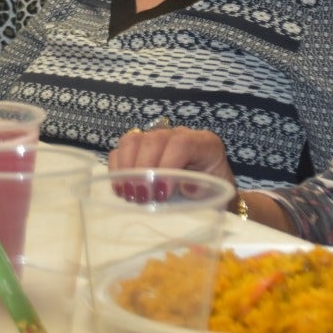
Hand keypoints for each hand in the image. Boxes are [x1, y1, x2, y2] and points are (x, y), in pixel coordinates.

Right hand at [108, 125, 235, 188]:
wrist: (209, 192)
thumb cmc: (212, 195)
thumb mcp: (214, 195)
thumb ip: (201, 190)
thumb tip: (183, 187)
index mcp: (205, 144)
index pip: (182, 144)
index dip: (168, 165)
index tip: (162, 193)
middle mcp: (179, 134)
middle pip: (154, 140)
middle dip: (144, 170)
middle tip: (141, 197)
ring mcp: (158, 138)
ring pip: (133, 140)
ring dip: (127, 170)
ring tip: (129, 195)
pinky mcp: (141, 147)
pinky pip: (121, 149)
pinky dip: (118, 170)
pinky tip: (121, 190)